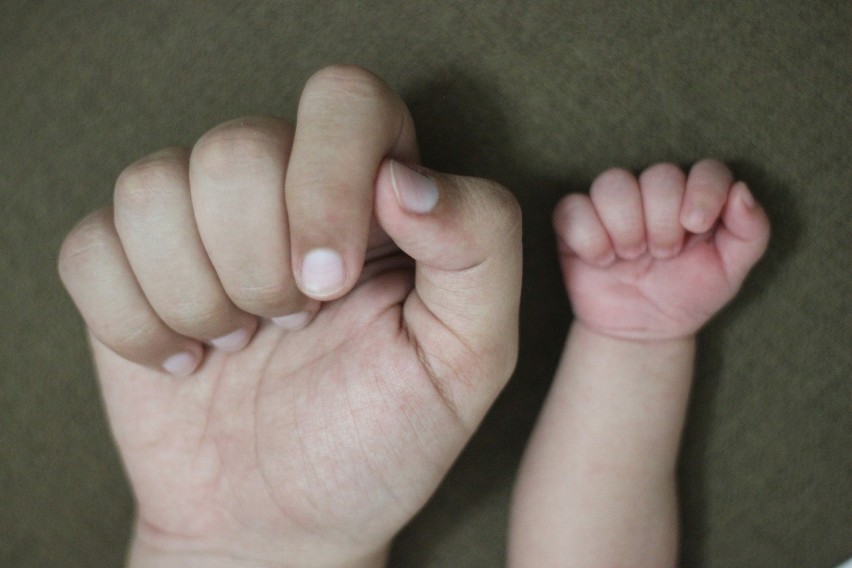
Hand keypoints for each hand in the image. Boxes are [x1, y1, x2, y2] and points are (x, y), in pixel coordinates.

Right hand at [58, 66, 521, 567]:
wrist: (284, 519)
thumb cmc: (382, 437)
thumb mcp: (467, 356)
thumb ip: (479, 246)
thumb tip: (404, 177)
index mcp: (375, 189)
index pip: (343, 99)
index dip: (326, 183)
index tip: (330, 286)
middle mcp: (284, 186)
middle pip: (235, 147)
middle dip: (260, 266)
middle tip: (293, 327)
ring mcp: (198, 222)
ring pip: (153, 188)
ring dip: (200, 299)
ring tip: (244, 345)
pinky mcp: (126, 264)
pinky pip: (92, 249)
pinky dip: (137, 325)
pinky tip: (186, 359)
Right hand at [553, 159, 769, 340]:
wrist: (643, 332)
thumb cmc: (687, 295)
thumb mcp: (730, 271)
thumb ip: (751, 231)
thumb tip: (741, 191)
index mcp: (694, 198)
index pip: (706, 169)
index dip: (703, 192)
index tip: (696, 227)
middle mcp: (652, 194)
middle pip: (658, 175)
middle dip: (664, 221)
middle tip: (663, 254)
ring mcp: (610, 206)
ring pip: (613, 183)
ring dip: (626, 226)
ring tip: (631, 257)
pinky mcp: (575, 223)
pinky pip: (572, 208)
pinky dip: (589, 236)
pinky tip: (603, 261)